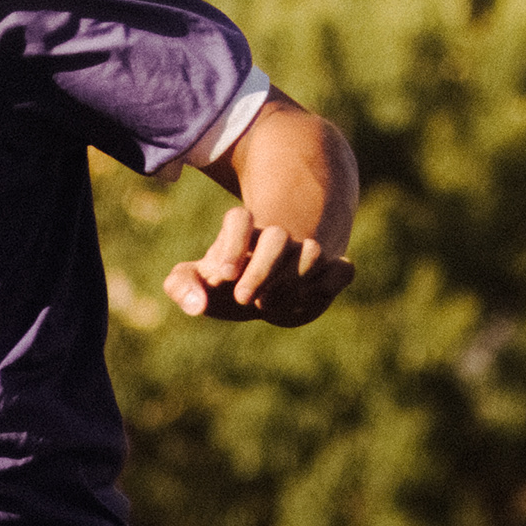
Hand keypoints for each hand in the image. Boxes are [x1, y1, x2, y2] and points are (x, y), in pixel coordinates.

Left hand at [164, 205, 346, 326]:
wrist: (265, 294)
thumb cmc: (225, 284)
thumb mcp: (196, 281)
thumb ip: (182, 286)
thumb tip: (196, 306)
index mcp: (242, 232)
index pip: (239, 219)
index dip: (232, 245)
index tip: (222, 276)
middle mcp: (276, 238)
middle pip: (276, 237)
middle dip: (261, 270)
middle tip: (242, 299)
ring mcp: (307, 253)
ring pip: (312, 253)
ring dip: (292, 281)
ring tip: (268, 305)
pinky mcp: (332, 271)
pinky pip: (343, 270)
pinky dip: (329, 285)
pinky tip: (306, 300)